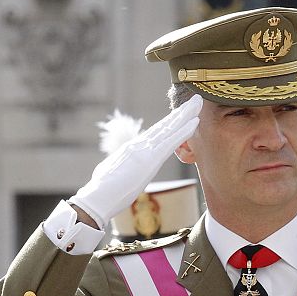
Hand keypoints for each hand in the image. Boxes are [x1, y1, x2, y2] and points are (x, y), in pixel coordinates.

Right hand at [71, 95, 202, 228]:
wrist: (98, 196)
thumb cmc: (104, 191)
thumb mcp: (117, 173)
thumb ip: (124, 166)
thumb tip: (125, 168)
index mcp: (134, 149)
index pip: (157, 132)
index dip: (171, 121)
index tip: (183, 112)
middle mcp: (140, 145)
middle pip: (165, 125)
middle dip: (181, 112)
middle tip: (196, 99)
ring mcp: (145, 150)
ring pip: (170, 128)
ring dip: (186, 115)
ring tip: (198, 102)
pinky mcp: (150, 159)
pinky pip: (171, 142)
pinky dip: (184, 131)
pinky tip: (195, 122)